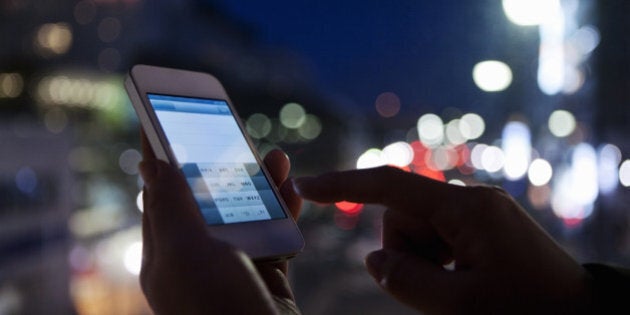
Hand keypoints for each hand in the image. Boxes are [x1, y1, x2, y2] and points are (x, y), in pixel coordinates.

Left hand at [139, 133, 300, 313]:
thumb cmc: (216, 307)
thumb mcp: (185, 253)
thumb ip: (171, 206)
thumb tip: (150, 165)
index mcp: (167, 253)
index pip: (161, 192)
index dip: (162, 153)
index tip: (163, 115)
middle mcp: (198, 256)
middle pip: (208, 197)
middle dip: (221, 161)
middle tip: (231, 128)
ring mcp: (233, 264)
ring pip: (246, 211)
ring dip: (262, 182)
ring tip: (276, 157)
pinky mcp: (266, 271)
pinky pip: (276, 231)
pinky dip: (285, 210)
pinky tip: (292, 191)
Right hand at [294, 166, 592, 313]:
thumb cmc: (526, 311)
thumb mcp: (459, 306)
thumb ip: (405, 280)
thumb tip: (374, 259)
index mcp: (465, 208)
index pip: (390, 186)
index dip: (344, 185)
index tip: (307, 186)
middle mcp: (472, 200)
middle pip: (404, 216)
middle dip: (406, 252)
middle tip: (440, 289)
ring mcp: (481, 212)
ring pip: (420, 231)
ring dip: (424, 263)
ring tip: (459, 289)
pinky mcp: (486, 226)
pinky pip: (442, 238)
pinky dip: (440, 262)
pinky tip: (467, 282)